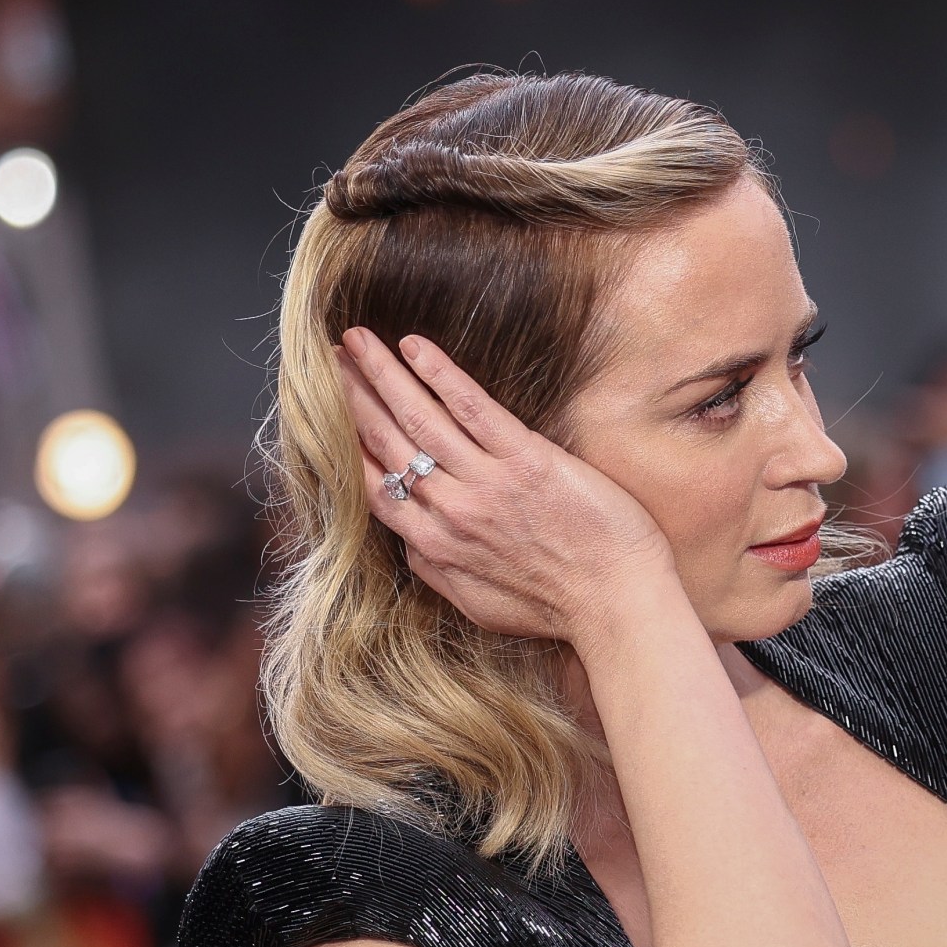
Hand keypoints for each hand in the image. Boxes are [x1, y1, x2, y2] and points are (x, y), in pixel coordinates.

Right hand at [339, 328, 676, 647]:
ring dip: (382, 372)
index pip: (372, 483)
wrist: (617, 605)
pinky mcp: (527, 461)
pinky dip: (440, 374)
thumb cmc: (555, 608)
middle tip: (333, 359)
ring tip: (356, 338)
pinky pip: (472, 408)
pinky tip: (414, 346)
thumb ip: (437, 570)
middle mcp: (450, 510)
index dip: (346, 441)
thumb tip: (410, 542)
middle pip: (386, 441)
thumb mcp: (477, 604)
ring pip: (419, 418)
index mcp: (434, 544)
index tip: (329, 411)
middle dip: (353, 396)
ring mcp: (486, 483)